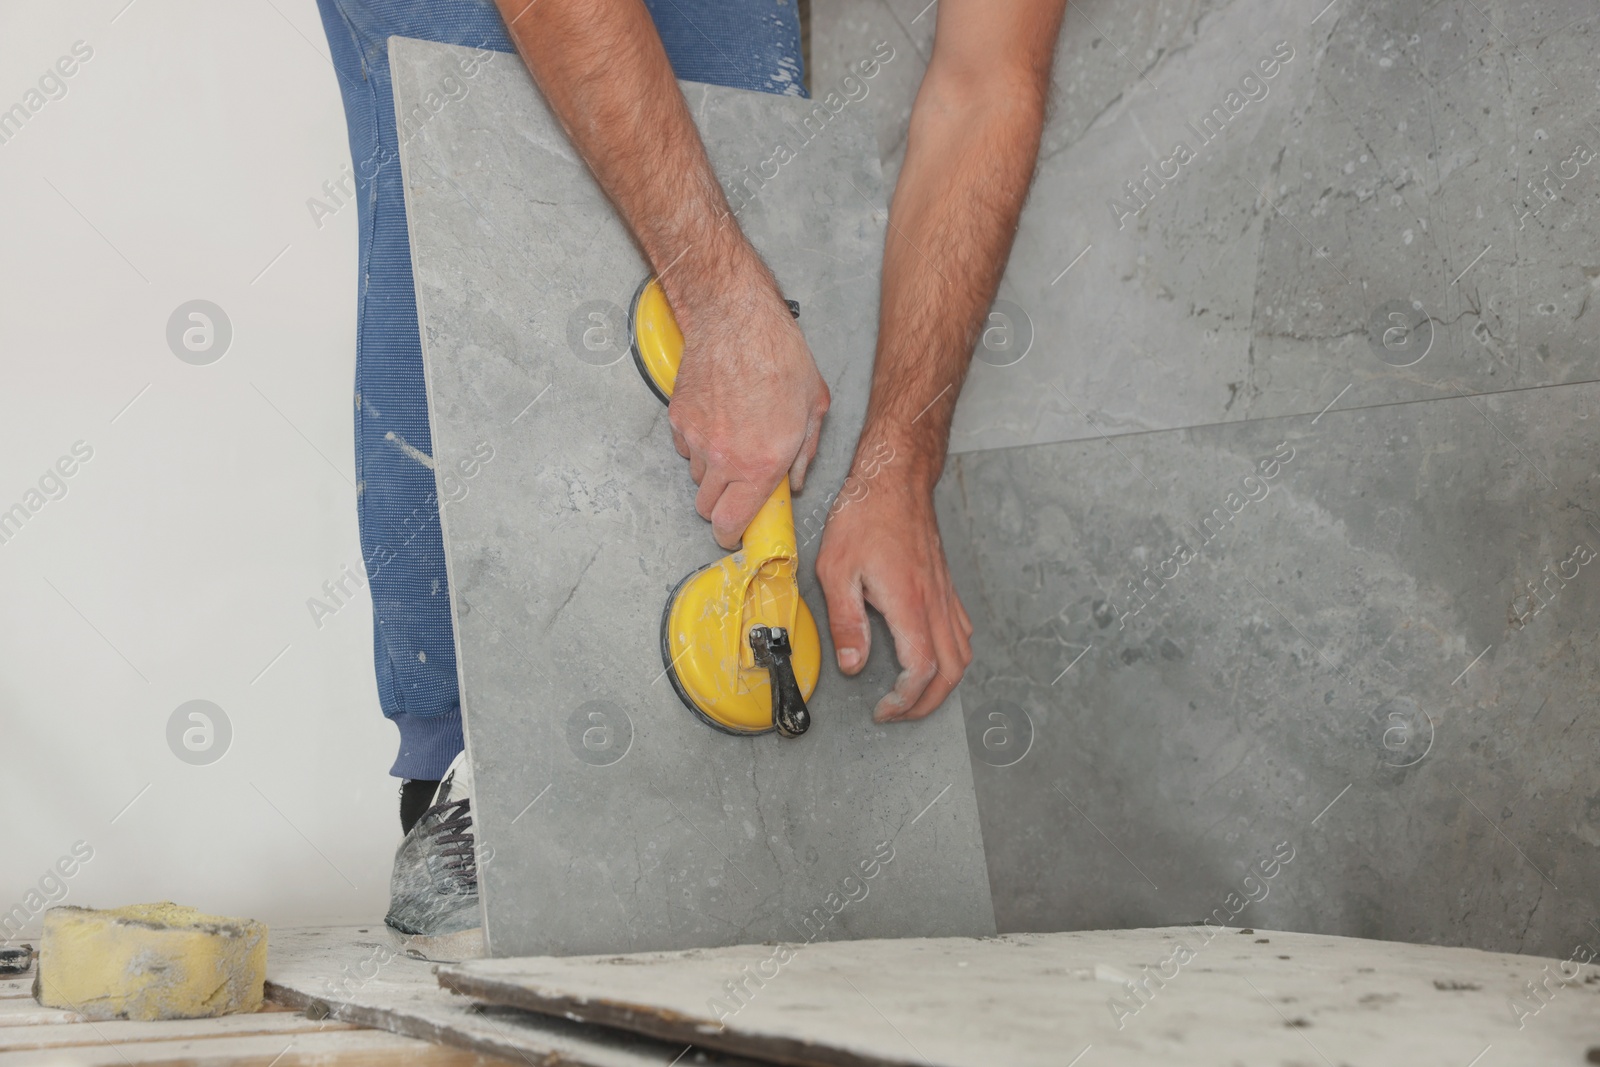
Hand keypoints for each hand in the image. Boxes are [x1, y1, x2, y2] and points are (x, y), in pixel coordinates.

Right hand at [667, 267, 829, 548]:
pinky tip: (718, 417)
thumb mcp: (813, 408)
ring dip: (711, 469)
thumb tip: (794, 483)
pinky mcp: (678, 417)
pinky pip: (683, 446)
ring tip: (733, 437)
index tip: (734, 533)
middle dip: (722, 502)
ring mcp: (696, 438)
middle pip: (706, 507)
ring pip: (695, 476)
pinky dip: (696, 442)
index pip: (730, 523)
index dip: (730, 535)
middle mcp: (723, 457)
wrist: (737, 319)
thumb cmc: (780, 357)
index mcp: (760, 463)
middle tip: (739, 482)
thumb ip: (805, 455)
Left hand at [815, 459, 973, 721]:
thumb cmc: (864, 516)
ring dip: (944, 683)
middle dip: (928, 703)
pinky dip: (952, 656)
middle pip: (952, 670)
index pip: (922, 669)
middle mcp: (934, 602)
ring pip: (963, 653)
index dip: (905, 700)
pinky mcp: (945, 585)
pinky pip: (961, 630)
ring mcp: (944, 593)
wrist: (894, 478)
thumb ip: (847, 622)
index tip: (884, 709)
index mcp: (909, 602)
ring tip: (913, 694)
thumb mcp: (836, 569)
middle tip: (899, 712)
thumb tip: (853, 664)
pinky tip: (931, 656)